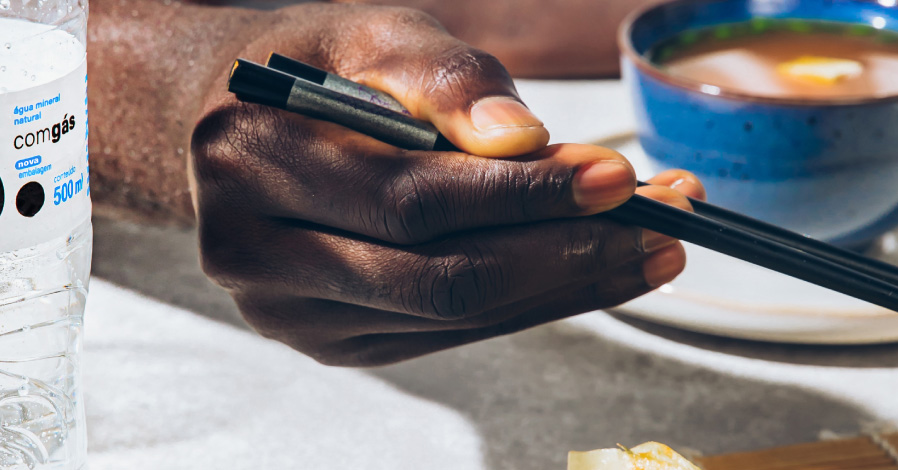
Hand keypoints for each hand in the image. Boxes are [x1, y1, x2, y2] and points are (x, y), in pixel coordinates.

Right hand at [191, 4, 704, 365]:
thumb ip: (444, 77)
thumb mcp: (373, 32)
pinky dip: (528, 301)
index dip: (522, 194)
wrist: (237, 123)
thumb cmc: (316, 69)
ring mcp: (285, 310)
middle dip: (565, 251)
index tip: (616, 176)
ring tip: (649, 242)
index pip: (410, 196)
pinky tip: (587, 267)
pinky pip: (446, 332)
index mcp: (250, 158)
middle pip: (437, 274)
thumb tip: (523, 137)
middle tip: (660, 222)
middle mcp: (250, 250)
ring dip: (566, 283)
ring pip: (449, 314)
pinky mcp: (327, 340)